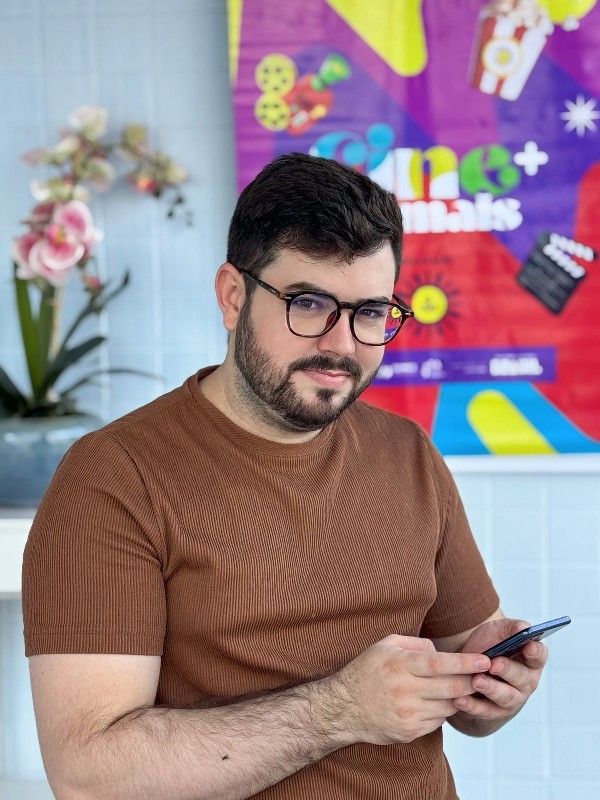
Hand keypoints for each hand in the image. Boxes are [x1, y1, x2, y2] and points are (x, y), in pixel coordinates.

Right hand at [327, 635, 490, 744]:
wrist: (343, 708)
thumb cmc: (367, 671)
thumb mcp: (385, 645)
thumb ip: (416, 644)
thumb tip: (440, 652)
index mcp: (399, 664)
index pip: (441, 663)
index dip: (466, 662)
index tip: (485, 659)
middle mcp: (404, 689)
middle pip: (451, 687)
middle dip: (471, 681)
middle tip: (483, 675)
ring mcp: (407, 713)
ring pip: (448, 706)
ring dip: (457, 697)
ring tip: (455, 687)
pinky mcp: (409, 732)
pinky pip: (438, 721)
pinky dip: (442, 711)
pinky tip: (433, 702)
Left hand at [453, 618, 547, 725]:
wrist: (468, 666)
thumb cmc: (489, 645)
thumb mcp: (498, 631)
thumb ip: (512, 627)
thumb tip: (523, 629)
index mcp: (530, 660)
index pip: (539, 656)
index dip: (535, 652)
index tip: (528, 647)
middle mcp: (525, 682)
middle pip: (522, 678)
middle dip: (508, 670)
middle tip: (494, 664)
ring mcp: (511, 699)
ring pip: (505, 697)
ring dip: (491, 689)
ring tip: (476, 680)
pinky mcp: (493, 712)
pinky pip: (484, 711)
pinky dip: (472, 706)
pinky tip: (460, 699)